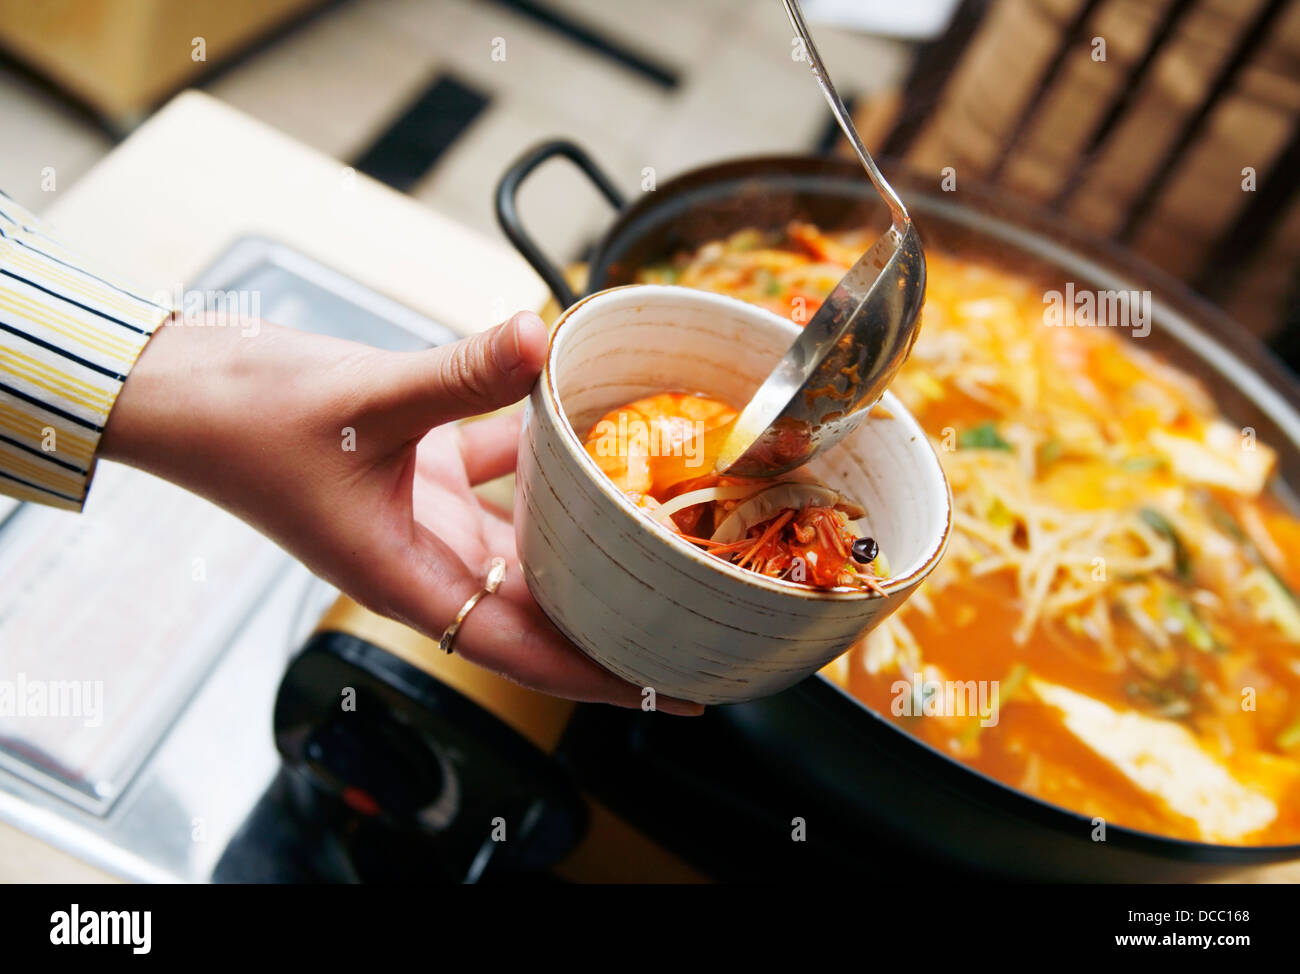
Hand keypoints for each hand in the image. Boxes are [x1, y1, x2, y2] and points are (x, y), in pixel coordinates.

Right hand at [100, 311, 703, 715]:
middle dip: (611, 612)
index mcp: (407, 578)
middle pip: (538, 606)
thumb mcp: (364, 402)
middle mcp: (423, 558)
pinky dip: (536, 452)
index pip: (523, 650)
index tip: (672, 690)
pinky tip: (578, 414)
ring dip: (582, 530)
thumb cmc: (247, 421)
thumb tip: (541, 335)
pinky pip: (495, 471)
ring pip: (524, 538)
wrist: (182, 391)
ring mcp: (422, 516)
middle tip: (693, 603)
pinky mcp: (415, 470)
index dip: (599, 677)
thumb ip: (460, 374)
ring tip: (657, 520)